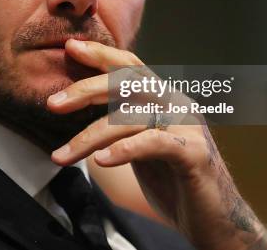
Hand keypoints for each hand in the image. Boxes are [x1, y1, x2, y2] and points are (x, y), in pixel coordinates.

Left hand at [47, 39, 266, 249]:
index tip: (70, 47)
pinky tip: (101, 161)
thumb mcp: (140, 143)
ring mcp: (188, 126)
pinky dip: (125, 149)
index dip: (101, 55)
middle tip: (52, 104)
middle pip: (128, 83)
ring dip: (90, 137)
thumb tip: (78, 104)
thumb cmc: (171, 180)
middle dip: (87, 90)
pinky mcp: (194, 154)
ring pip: (131, 118)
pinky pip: (154, 143)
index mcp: (164, 99)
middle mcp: (177, 105)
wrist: (214, 218)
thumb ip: (121, 121)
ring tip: (61, 156)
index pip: (130, 66)